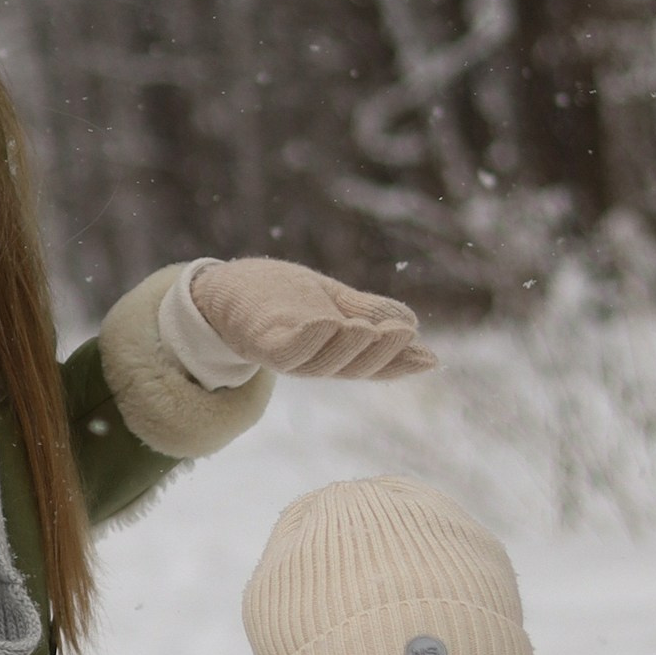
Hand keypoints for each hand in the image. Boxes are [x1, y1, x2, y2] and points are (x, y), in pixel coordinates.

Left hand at [188, 257, 437, 382]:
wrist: (225, 288)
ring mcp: (287, 355)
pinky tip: (328, 321)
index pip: (375, 364)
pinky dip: (308, 339)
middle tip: (404, 333)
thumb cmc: (281, 297)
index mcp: (336, 353)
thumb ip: (367, 311)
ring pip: (324, 361)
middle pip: (353, 367)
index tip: (430, 357)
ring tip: (369, 328)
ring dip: (348, 346)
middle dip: (380, 353)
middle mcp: (314, 361)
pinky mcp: (261, 343)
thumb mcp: (332, 300)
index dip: (402, 364)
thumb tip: (414, 326)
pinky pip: (287, 349)